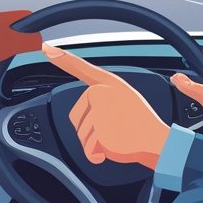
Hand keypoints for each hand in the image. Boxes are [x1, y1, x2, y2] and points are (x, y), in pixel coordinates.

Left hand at [41, 43, 169, 169]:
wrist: (156, 140)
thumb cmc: (141, 122)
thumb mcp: (123, 98)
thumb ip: (102, 97)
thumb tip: (87, 108)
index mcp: (108, 83)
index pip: (80, 67)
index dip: (62, 57)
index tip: (46, 48)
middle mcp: (100, 92)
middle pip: (77, 116)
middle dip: (90, 129)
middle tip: (115, 127)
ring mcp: (98, 111)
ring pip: (82, 134)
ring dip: (95, 142)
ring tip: (117, 135)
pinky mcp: (97, 131)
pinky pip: (88, 149)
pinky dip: (97, 155)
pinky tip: (114, 146)